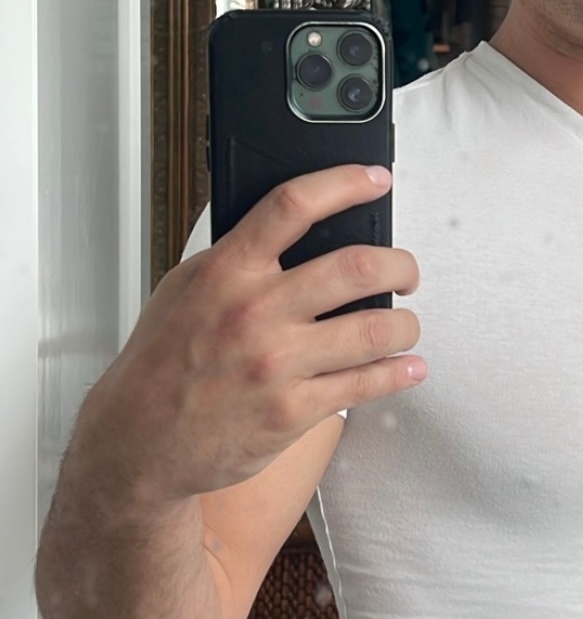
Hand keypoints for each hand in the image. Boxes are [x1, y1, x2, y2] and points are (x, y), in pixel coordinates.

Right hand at [87, 165, 424, 501]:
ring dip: (405, 325)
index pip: (293, 206)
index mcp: (227, 271)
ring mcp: (276, 364)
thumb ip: (238, 256)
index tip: (374, 179)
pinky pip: (364, 385)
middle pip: (355, 268)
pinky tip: (407, 366)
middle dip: (399, 265)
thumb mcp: (186, 288)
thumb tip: (295, 229)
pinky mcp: (292, 412)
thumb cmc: (162, 362)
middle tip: (406, 271)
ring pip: (373, 329)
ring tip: (406, 325)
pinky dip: (397, 372)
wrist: (140, 439)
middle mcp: (255, 312)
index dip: (343, 183)